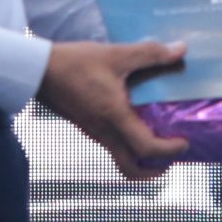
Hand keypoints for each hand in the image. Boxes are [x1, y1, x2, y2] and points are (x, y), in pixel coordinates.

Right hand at [36, 39, 188, 181]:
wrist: (37, 70)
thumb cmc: (75, 63)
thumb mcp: (116, 54)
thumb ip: (150, 53)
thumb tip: (180, 50)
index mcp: (115, 117)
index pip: (146, 149)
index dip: (169, 151)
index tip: (184, 142)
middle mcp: (104, 133)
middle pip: (131, 170)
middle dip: (155, 170)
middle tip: (171, 155)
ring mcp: (94, 133)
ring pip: (120, 160)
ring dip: (141, 160)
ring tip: (157, 142)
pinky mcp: (87, 128)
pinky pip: (111, 147)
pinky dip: (128, 146)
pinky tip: (134, 124)